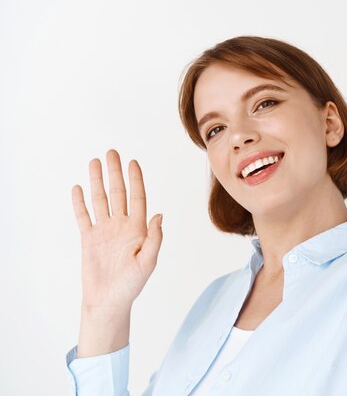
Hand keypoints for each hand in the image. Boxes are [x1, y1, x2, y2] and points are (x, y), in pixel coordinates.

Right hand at [72, 149, 162, 310]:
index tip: (133, 162)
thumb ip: (154, 238)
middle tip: (112, 152)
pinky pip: (83, 216)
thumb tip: (160, 215)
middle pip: (117, 193)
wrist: (109, 302)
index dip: (135, 180)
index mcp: (138, 229)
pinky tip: (78, 188)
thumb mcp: (148, 261)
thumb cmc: (132, 285)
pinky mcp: (89, 239)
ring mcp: (104, 231)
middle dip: (115, 173)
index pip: (137, 198)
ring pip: (100, 200)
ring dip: (97, 181)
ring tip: (94, 162)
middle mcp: (121, 226)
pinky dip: (80, 202)